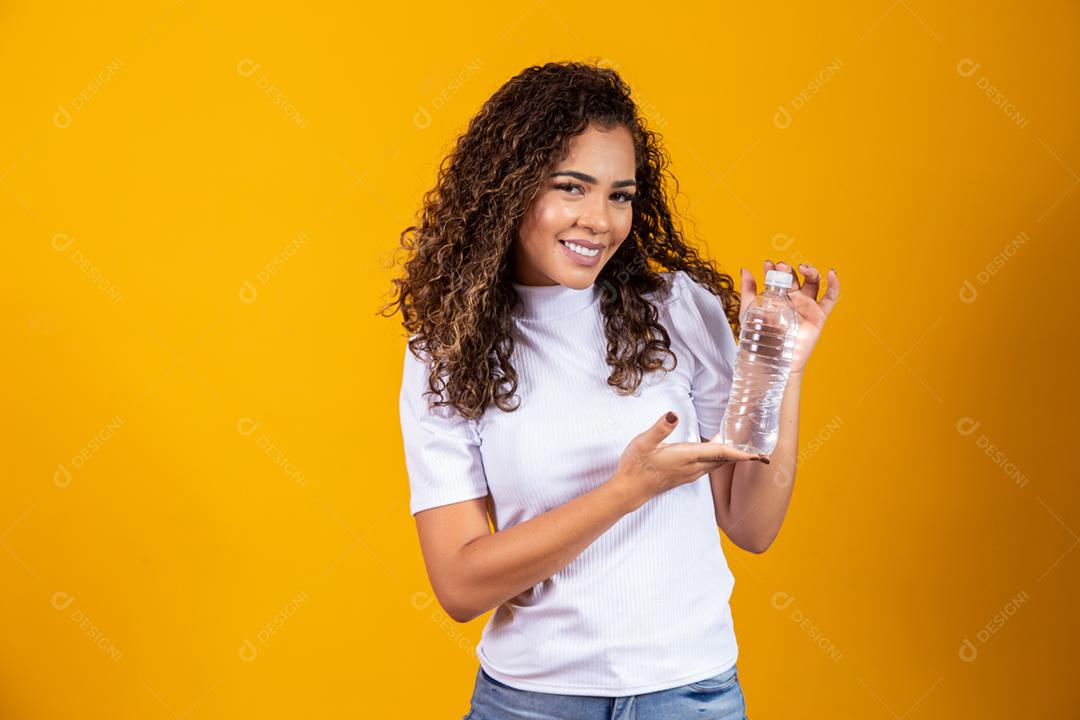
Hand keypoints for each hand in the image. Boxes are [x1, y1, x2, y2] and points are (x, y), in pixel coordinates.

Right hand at [610, 411, 766, 512]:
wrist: (628, 490)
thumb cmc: (636, 466)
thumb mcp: (643, 442)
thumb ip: (660, 429)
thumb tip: (673, 415)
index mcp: (687, 457)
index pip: (721, 453)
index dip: (741, 453)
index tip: (760, 454)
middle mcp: (693, 467)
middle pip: (724, 459)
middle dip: (743, 454)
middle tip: (761, 449)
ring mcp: (689, 474)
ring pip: (717, 464)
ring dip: (731, 456)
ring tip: (744, 446)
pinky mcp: (685, 475)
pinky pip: (709, 466)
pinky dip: (719, 459)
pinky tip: (717, 451)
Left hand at [739, 260, 840, 375]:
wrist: (774, 359)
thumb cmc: (761, 338)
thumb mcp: (750, 312)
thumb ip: (748, 291)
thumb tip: (745, 270)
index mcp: (777, 297)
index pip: (777, 277)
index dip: (773, 269)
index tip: (768, 264)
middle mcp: (793, 299)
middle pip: (795, 277)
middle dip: (788, 269)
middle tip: (781, 267)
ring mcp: (806, 306)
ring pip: (813, 282)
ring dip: (810, 271)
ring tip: (802, 267)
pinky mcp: (818, 315)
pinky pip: (830, 298)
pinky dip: (834, 285)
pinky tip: (831, 273)